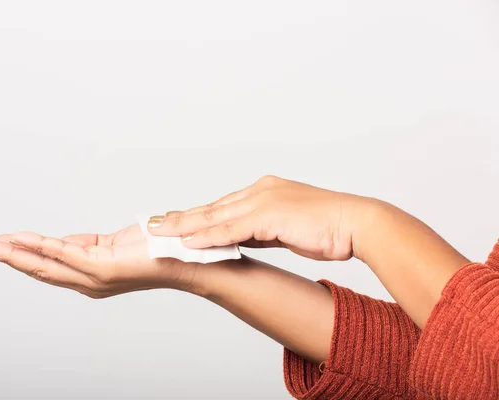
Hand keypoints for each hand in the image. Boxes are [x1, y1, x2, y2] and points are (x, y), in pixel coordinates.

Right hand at [0, 225, 198, 297]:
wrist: (181, 258)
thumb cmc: (152, 249)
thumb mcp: (109, 244)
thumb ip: (82, 245)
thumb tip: (57, 242)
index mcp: (87, 276)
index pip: (46, 264)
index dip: (20, 253)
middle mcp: (88, 282)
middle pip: (39, 269)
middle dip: (7, 257)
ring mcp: (95, 278)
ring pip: (47, 264)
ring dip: (16, 253)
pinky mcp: (104, 269)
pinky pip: (67, 255)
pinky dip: (43, 246)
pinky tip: (24, 240)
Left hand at [148, 175, 368, 260]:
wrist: (356, 224)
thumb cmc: (329, 228)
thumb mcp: (287, 229)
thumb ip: (262, 231)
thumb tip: (242, 240)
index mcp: (265, 192)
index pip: (223, 206)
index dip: (197, 215)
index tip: (174, 220)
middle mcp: (260, 191)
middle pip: (212, 208)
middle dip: (181, 217)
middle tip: (153, 223)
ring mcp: (263, 201)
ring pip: (215, 216)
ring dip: (184, 225)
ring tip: (159, 233)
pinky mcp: (269, 215)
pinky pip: (231, 229)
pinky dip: (207, 236)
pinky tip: (188, 242)